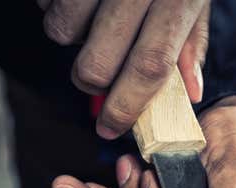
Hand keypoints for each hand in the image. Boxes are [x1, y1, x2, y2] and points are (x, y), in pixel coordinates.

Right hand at [38, 0, 209, 138]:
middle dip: (93, 82)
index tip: (111, 128)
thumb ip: (191, 40)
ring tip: (92, 17)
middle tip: (99, 76)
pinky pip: (44, 1)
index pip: (149, 67)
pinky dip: (54, 5)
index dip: (127, 107)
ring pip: (61, 33)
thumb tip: (190, 91)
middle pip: (96, 63)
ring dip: (72, 38)